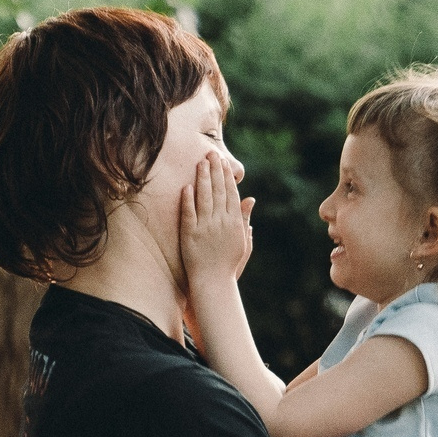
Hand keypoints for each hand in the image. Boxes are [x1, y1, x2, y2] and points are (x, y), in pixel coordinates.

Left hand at [177, 150, 253, 293]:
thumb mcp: (242, 241)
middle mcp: (221, 222)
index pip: (230, 193)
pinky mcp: (190, 234)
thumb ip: (244, 218)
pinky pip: (189, 213)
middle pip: (217, 191)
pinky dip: (188, 199)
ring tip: (199, 163)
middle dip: (214, 171)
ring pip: (204, 198)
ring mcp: (206, 227)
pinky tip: (187, 186)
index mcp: (235, 222)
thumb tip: (250, 199)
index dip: (226, 176)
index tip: (222, 162)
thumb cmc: (229, 263)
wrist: (213, 282)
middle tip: (210, 154)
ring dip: (202, 179)